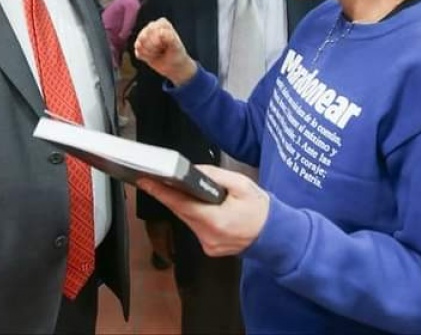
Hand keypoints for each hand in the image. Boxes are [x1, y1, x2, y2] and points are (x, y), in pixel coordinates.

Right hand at [134, 18, 196, 85]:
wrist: (174, 66)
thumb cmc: (177, 54)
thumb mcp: (176, 47)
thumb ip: (170, 39)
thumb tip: (161, 33)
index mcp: (162, 23)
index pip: (152, 30)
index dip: (158, 42)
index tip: (166, 45)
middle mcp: (151, 26)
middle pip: (143, 37)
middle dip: (153, 48)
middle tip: (163, 50)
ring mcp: (144, 35)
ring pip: (138, 44)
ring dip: (149, 53)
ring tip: (158, 53)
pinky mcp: (139, 45)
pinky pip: (137, 52)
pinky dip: (145, 57)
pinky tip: (153, 56)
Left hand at [138, 165, 268, 256]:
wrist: (274, 234)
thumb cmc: (260, 209)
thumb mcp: (241, 184)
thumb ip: (215, 176)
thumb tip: (193, 171)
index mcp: (216, 220)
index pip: (181, 204)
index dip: (161, 192)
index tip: (146, 182)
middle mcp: (209, 236)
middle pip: (181, 212)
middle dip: (170, 195)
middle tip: (156, 180)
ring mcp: (208, 245)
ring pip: (187, 220)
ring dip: (184, 206)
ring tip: (182, 191)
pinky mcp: (209, 249)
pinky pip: (195, 228)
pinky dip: (195, 216)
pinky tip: (200, 207)